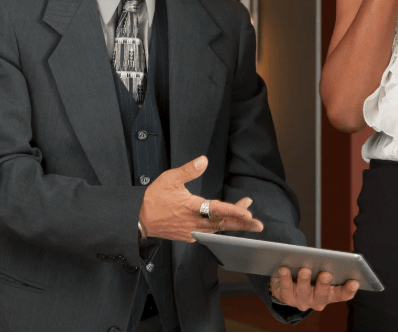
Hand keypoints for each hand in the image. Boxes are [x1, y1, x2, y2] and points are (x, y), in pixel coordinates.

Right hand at [139, 156, 263, 241]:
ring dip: (233, 224)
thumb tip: (203, 160)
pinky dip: (220, 227)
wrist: (139, 218)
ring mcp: (192, 231)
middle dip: (242, 224)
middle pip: (223, 224)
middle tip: (258, 225)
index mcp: (191, 207)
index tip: (248, 213)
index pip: (218, 209)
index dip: (234, 211)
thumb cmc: (154, 197)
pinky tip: (227, 222)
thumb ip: (188, 170)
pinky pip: (209, 233)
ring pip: (217, 229)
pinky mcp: (188, 236)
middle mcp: (194, 223)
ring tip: (247, 217)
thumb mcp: (170, 178)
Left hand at [269, 267, 358, 310]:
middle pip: (322, 294)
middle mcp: (317, 301)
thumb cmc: (311, 275)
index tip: (355, 281)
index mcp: (331, 294)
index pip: (342, 294)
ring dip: (304, 280)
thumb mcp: (321, 271)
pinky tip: (283, 268)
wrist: (288, 285)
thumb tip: (327, 257)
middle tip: (326, 273)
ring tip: (305, 269)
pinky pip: (286, 289)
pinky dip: (285, 278)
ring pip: (303, 292)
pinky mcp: (286, 298)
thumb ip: (327, 266)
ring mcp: (302, 301)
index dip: (349, 290)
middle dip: (324, 284)